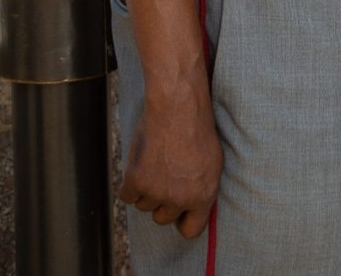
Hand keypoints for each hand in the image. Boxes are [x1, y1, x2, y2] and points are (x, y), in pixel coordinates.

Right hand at [118, 90, 221, 238]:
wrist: (178, 108)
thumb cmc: (197, 131)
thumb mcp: (213, 164)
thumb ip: (202, 190)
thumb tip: (191, 208)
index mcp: (204, 196)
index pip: (191, 231)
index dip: (183, 222)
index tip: (179, 214)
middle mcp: (180, 199)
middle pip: (163, 218)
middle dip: (163, 202)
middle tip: (165, 179)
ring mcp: (157, 192)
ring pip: (144, 207)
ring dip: (147, 191)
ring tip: (157, 165)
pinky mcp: (136, 181)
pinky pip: (127, 196)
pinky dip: (130, 184)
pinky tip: (141, 166)